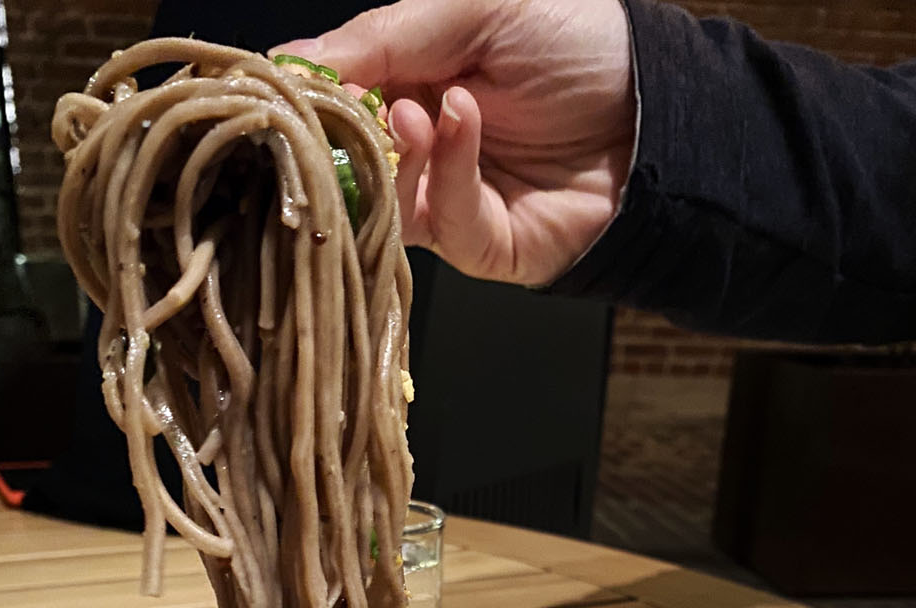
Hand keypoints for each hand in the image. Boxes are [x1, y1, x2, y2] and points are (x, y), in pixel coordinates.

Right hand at [275, 0, 635, 285]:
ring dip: (394, 153)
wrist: (655, 108)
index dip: (310, 95)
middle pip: (346, 161)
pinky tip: (460, 121)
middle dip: (345, 131)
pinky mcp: (480, 245)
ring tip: (419, 110)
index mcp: (408, 86)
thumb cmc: (576, 45)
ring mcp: (447, 202)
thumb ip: (384, 35)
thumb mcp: (473, 8)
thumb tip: (290, 64)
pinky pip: (443, 224)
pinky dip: (446, 171)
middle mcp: (419, 149)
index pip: (334, 101)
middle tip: (354, 104)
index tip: (290, 86)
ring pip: (382, 203)